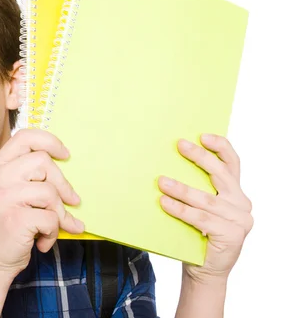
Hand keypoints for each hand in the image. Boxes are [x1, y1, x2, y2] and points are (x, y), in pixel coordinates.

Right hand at [0, 128, 84, 278]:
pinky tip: (42, 242)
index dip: (50, 141)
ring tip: (51, 227)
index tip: (65, 155)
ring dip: (58, 214)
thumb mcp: (8, 193)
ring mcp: (4, 198)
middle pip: (43, 162)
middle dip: (63, 184)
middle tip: (71, 201)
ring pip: (50, 192)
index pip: (25, 137)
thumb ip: (28, 176)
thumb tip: (66, 165)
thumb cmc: (4, 226)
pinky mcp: (15, 220)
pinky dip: (53, 232)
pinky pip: (51, 218)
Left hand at [158, 133, 252, 283]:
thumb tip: (166, 163)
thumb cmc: (195, 232)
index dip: (220, 147)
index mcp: (235, 191)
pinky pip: (202, 219)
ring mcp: (240, 220)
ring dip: (182, 188)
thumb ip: (194, 187)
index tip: (203, 135)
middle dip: (200, 158)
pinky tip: (165, 203)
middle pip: (221, 175)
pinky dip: (182, 210)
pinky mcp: (232, 235)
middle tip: (180, 145)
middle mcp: (241, 203)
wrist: (202, 269)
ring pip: (208, 199)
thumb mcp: (197, 206)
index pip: (232, 163)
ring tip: (162, 181)